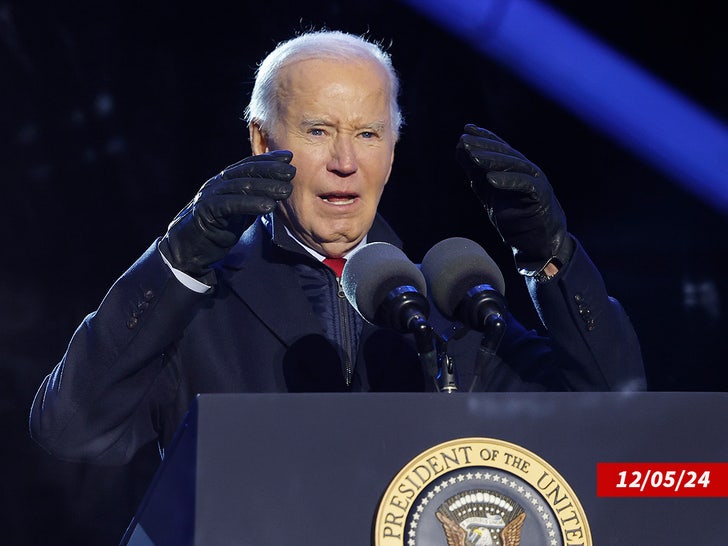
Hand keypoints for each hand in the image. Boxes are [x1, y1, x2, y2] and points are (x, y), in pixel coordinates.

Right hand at [159, 150, 294, 282]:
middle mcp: (216, 184)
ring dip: (265, 187)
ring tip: (286, 190)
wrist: (188, 250)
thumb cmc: (217, 229)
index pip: (248, 165)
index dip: (268, 159)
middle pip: (246, 172)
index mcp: (224, 181)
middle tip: (292, 172)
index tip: (289, 157)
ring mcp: (209, 196)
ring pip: (240, 186)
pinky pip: (230, 205)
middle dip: (270, 170)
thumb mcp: (240, 212)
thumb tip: (278, 189)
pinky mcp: (204, 211)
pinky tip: (268, 206)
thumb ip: (254, 199)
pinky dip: (250, 204)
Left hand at [456, 124, 572, 274]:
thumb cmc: (513, 217)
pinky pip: (524, 185)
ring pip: (513, 165)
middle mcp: (527, 170)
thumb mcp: (488, 193)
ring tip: (472, 155)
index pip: (499, 148)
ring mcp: (536, 181)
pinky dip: (507, 181)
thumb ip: (476, 173)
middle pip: (504, 153)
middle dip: (483, 145)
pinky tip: (490, 178)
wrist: (536, 242)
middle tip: (463, 141)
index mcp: (515, 168)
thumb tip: (459, 149)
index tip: (466, 129)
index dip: (483, 136)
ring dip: (491, 159)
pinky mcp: (541, 196)